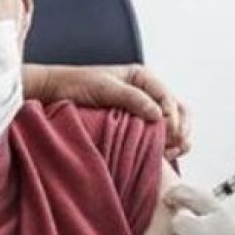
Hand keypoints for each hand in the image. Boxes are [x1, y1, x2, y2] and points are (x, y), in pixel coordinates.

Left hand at [24, 63, 191, 159]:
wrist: (54, 93)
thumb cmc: (76, 85)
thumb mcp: (104, 88)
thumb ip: (133, 98)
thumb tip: (159, 115)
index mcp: (143, 78)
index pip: (169, 99)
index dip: (173, 118)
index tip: (168, 135)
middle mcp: (147, 93)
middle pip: (178, 112)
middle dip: (180, 130)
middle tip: (174, 147)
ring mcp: (142, 110)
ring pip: (173, 125)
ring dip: (177, 140)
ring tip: (169, 154)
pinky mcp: (135, 126)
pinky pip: (158, 136)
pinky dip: (165, 146)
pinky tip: (161, 156)